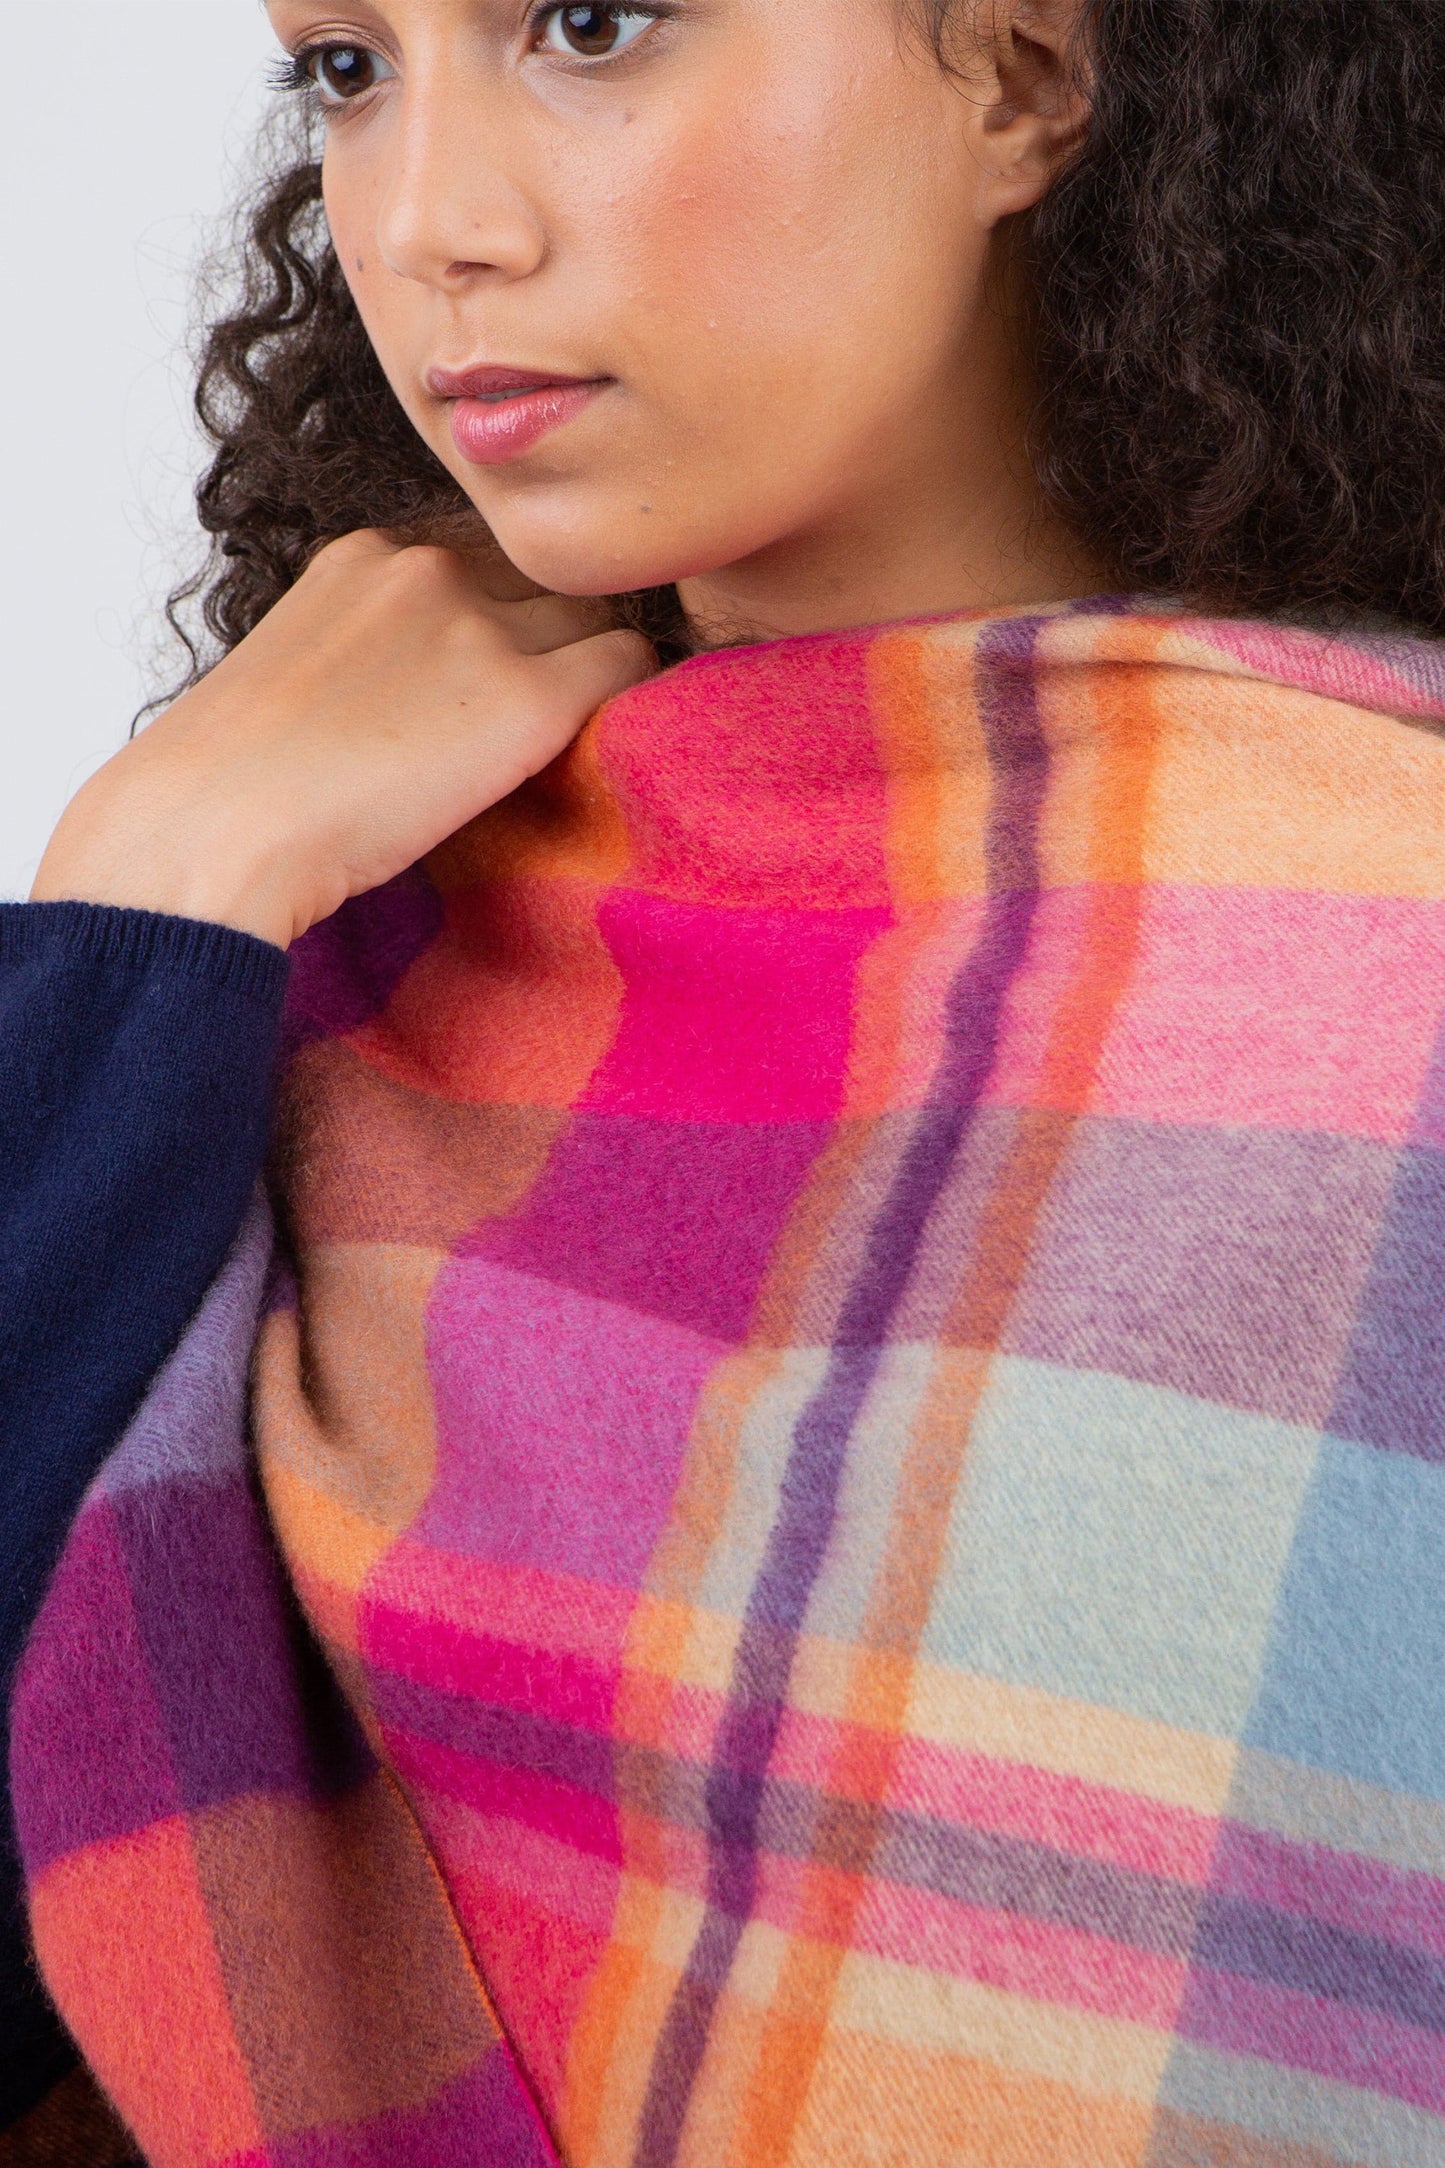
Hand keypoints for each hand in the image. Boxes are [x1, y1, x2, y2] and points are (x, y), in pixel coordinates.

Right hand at [31, 531, 653, 948]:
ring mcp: (481, 629)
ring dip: (592, 667)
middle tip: (546, 714)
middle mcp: (429, 568)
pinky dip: (634, 697)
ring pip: (596, 616)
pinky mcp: (527, 700)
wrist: (211, 832)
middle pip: (545, 580)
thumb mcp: (299, 677)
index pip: (483, 556)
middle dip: (554, 635)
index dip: (504, 618)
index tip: (500, 675)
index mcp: (367, 554)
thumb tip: (424, 703)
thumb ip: (369, 654)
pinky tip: (615, 743)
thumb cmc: (234, 792)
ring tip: (576, 737)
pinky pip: (630, 667)